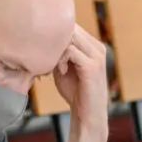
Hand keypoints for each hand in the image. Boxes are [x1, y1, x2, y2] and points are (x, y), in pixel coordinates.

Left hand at [53, 25, 108, 139]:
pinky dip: (61, 59)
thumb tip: (42, 37)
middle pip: (71, 29)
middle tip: (49, 59)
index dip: (56, 35)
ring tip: (57, 66)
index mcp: (93, 45)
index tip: (48, 52)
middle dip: (55, 42)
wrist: (87, 114)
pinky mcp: (93, 66)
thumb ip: (59, 52)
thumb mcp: (64, 66)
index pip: (72, 26)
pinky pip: (71, 51)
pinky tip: (61, 71)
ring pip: (70, 37)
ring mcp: (97, 56)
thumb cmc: (75, 92)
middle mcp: (98, 47)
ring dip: (57, 50)